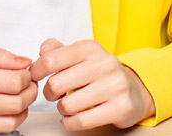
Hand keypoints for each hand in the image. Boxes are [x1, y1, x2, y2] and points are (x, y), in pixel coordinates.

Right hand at [0, 37, 38, 133]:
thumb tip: (24, 62)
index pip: (14, 82)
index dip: (27, 76)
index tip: (26, 70)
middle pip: (15, 102)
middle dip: (30, 90)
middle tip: (29, 82)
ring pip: (10, 120)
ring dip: (24, 107)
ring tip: (21, 94)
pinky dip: (12, 119)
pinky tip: (9, 106)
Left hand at [29, 38, 156, 130]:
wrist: (135, 89)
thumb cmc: (101, 74)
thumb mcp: (81, 55)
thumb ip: (58, 50)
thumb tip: (43, 51)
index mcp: (91, 48)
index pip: (50, 60)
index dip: (37, 72)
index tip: (37, 77)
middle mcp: (105, 64)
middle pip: (55, 84)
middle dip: (50, 93)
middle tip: (56, 94)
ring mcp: (115, 86)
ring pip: (67, 105)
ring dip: (62, 109)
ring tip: (69, 105)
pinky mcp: (120, 108)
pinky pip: (80, 121)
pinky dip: (70, 122)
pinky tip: (73, 116)